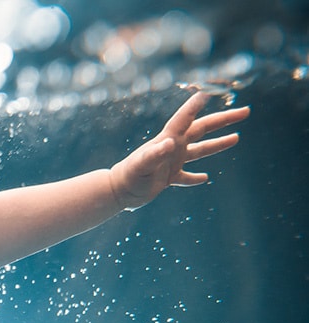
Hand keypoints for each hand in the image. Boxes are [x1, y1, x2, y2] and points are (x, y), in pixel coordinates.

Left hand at [109, 91, 249, 209]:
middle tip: (245, 111)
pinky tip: (204, 178)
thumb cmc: (128, 176)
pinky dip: (195, 177)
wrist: (117, 191)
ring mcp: (171, 162)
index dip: (196, 106)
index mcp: (167, 140)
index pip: (185, 119)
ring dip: (217, 145)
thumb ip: (154, 154)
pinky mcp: (168, 177)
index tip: (209, 92)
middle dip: (223, 120)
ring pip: (200, 150)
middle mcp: (172, 147)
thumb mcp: (141, 165)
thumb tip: (170, 143)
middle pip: (202, 129)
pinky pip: (186, 177)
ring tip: (236, 138)